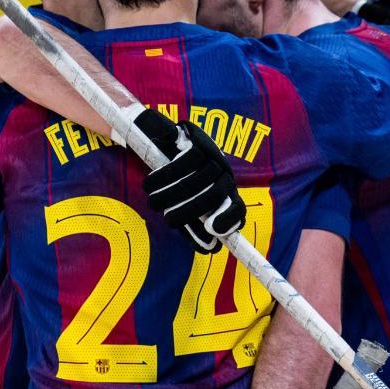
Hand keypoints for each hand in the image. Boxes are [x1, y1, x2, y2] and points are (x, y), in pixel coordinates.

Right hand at [136, 109, 246, 252]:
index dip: (229, 221)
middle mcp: (224, 173)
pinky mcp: (198, 139)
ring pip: (198, 179)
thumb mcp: (186, 202)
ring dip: (172, 195)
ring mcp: (213, 154)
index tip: (212, 230)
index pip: (238, 208)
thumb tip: (209, 249)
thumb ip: (196, 224)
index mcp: (226, 192)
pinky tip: (151, 182)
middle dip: (188, 212)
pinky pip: (186, 160)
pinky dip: (166, 175)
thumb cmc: (174, 180)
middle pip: (215, 195)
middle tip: (167, 220)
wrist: (159, 140)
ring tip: (153, 202)